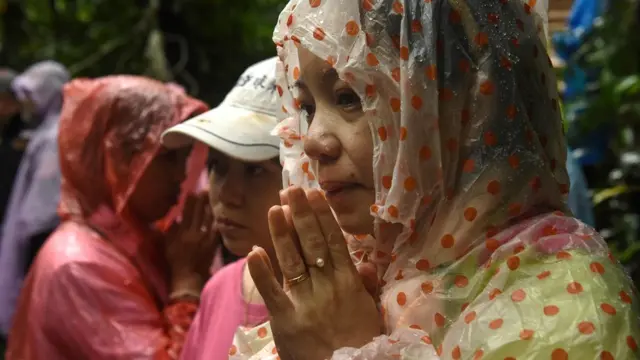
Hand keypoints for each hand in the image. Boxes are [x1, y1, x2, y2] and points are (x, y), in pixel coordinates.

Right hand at [165, 192, 217, 294]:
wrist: (188, 277)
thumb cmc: (176, 261)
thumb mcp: (168, 245)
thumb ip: (170, 231)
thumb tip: (175, 218)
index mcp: (182, 233)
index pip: (186, 214)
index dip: (190, 202)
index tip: (192, 192)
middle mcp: (194, 234)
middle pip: (199, 214)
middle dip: (202, 201)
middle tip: (206, 189)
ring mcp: (205, 239)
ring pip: (209, 220)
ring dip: (211, 208)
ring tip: (213, 197)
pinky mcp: (213, 245)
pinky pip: (217, 231)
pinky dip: (219, 222)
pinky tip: (223, 214)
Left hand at [247, 187, 380, 359]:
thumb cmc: (359, 344)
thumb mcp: (371, 314)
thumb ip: (368, 287)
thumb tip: (368, 262)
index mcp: (349, 283)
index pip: (335, 242)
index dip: (322, 216)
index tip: (314, 194)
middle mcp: (327, 286)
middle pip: (312, 244)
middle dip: (301, 215)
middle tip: (290, 189)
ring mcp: (306, 301)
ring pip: (293, 260)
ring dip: (282, 232)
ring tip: (274, 208)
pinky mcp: (286, 319)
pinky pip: (272, 292)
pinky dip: (262, 272)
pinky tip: (254, 250)